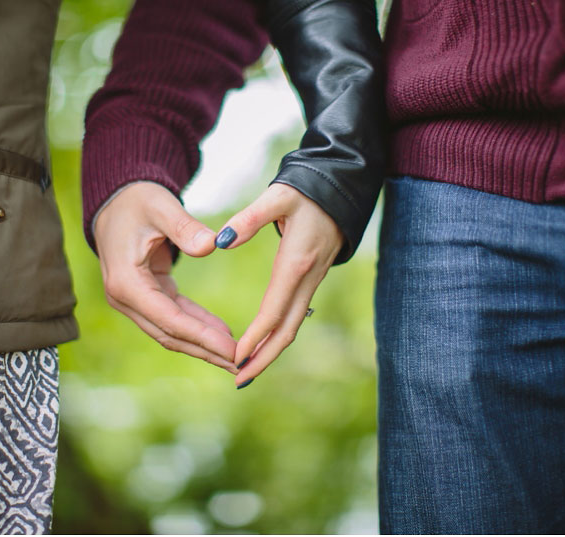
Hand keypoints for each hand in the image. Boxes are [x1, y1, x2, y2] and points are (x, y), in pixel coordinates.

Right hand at [94, 182, 236, 372]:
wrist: (116, 199)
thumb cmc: (138, 200)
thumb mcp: (161, 207)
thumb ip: (185, 228)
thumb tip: (212, 245)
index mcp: (126, 283)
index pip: (169, 320)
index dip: (202, 337)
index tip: (233, 349)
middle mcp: (125, 298)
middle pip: (170, 334)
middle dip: (206, 351)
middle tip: (243, 363)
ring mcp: (134, 300)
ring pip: (172, 331)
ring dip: (203, 344)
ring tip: (237, 356)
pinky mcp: (146, 295)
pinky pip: (174, 317)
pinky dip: (198, 326)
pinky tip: (223, 334)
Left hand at [215, 183, 343, 386]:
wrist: (343, 185)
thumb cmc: (307, 188)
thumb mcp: (277, 196)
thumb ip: (248, 218)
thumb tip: (221, 241)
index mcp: (296, 262)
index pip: (274, 310)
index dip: (255, 337)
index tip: (235, 358)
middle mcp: (307, 277)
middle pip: (287, 329)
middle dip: (264, 357)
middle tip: (238, 380)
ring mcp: (313, 280)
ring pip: (293, 324)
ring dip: (271, 350)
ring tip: (246, 370)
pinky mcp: (312, 277)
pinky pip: (295, 313)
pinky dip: (278, 333)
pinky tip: (263, 343)